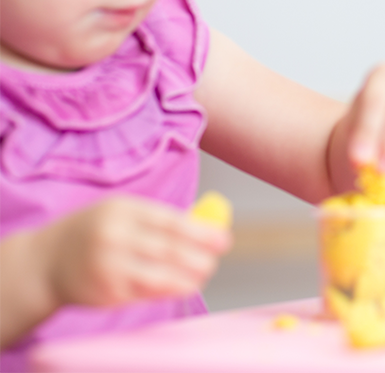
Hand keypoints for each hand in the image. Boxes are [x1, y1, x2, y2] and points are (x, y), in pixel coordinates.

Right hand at [40, 196, 229, 307]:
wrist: (43, 262)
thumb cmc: (92, 233)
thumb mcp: (119, 213)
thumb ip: (158, 219)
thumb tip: (209, 225)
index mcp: (121, 210)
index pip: (171, 222)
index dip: (202, 233)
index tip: (224, 240)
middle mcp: (114, 236)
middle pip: (170, 250)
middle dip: (200, 257)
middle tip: (215, 260)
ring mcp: (108, 266)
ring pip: (161, 275)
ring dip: (189, 277)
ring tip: (203, 274)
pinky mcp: (106, 292)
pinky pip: (146, 293)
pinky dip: (169, 290)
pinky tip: (182, 286)